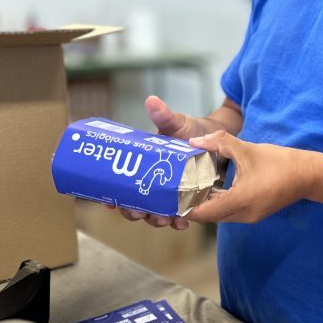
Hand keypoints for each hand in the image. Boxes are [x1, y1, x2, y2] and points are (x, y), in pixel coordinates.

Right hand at [112, 95, 213, 229]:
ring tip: (164, 219)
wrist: (214, 138)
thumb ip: (164, 116)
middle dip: (135, 212)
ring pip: (155, 214)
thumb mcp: (175, 124)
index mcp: (142, 167)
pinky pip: (178, 214)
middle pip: (135, 205)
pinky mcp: (186, 198)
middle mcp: (152, 182)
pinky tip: (182, 223)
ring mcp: (168, 193)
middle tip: (140, 211)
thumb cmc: (189, 130)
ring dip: (156, 220)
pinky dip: (178, 221)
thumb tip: (151, 100)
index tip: (108, 202)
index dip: (112, 196)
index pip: (121, 186)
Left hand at [185, 131, 314, 224]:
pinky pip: (229, 212)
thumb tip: (194, 142)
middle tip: (176, 189)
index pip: (202, 213)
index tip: (171, 196)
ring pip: (218, 215)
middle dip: (191, 204)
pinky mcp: (254, 213)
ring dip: (204, 204)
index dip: (184, 206)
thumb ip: (219, 143)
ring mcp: (249, 216)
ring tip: (189, 187)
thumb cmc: (281, 162)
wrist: (310, 175)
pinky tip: (211, 187)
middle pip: (207, 216)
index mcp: (240, 201)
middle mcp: (243, 214)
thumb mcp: (247, 148)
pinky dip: (217, 202)